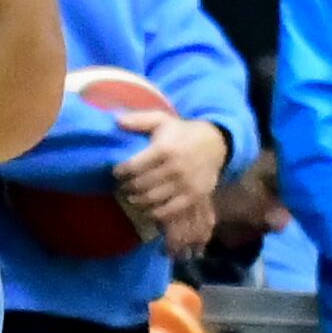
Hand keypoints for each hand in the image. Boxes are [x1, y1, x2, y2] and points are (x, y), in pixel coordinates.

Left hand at [111, 116, 231, 236]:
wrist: (215, 144)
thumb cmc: (182, 132)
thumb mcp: (162, 120)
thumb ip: (139, 119)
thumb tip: (116, 120)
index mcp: (164, 148)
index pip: (133, 166)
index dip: (121, 171)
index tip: (117, 172)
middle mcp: (174, 167)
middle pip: (140, 184)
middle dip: (127, 187)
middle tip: (123, 187)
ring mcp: (185, 184)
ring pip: (152, 199)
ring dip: (138, 201)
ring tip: (132, 197)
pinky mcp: (193, 196)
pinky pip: (169, 211)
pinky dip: (155, 213)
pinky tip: (149, 209)